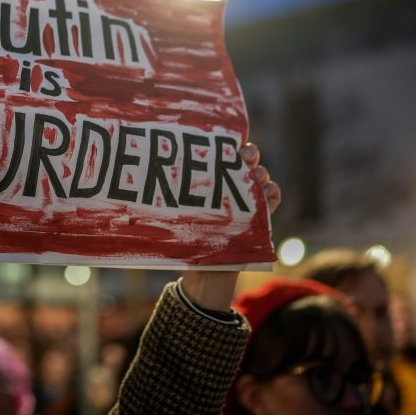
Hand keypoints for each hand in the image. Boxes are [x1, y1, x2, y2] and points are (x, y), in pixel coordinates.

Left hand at [180, 142, 280, 310]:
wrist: (203, 271)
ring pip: (262, 175)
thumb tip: (141, 179)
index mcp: (211, 178)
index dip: (229, 144)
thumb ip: (172, 198)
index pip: (224, 153)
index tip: (229, 145)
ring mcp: (247, 198)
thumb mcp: (178, 215)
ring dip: (262, 174)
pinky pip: (274, 196)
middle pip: (248, 158)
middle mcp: (231, 184)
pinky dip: (273, 193)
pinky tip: (267, 196)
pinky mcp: (261, 215)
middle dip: (250, 153)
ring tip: (256, 181)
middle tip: (245, 158)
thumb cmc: (185, 238)